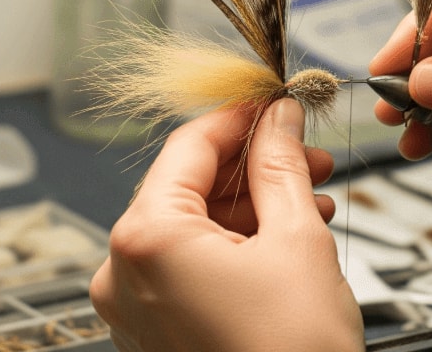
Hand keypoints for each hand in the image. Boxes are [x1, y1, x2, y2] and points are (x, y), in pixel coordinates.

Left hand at [90, 99, 363, 351]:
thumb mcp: (297, 240)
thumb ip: (281, 166)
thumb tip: (279, 120)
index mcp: (145, 238)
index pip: (189, 145)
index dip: (240, 116)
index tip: (275, 102)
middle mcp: (122, 273)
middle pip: (186, 186)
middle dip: (252, 165)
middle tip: (305, 150)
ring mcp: (133, 310)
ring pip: (189, 227)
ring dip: (249, 205)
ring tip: (309, 194)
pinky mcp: (154, 335)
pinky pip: (186, 268)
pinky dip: (231, 246)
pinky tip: (282, 235)